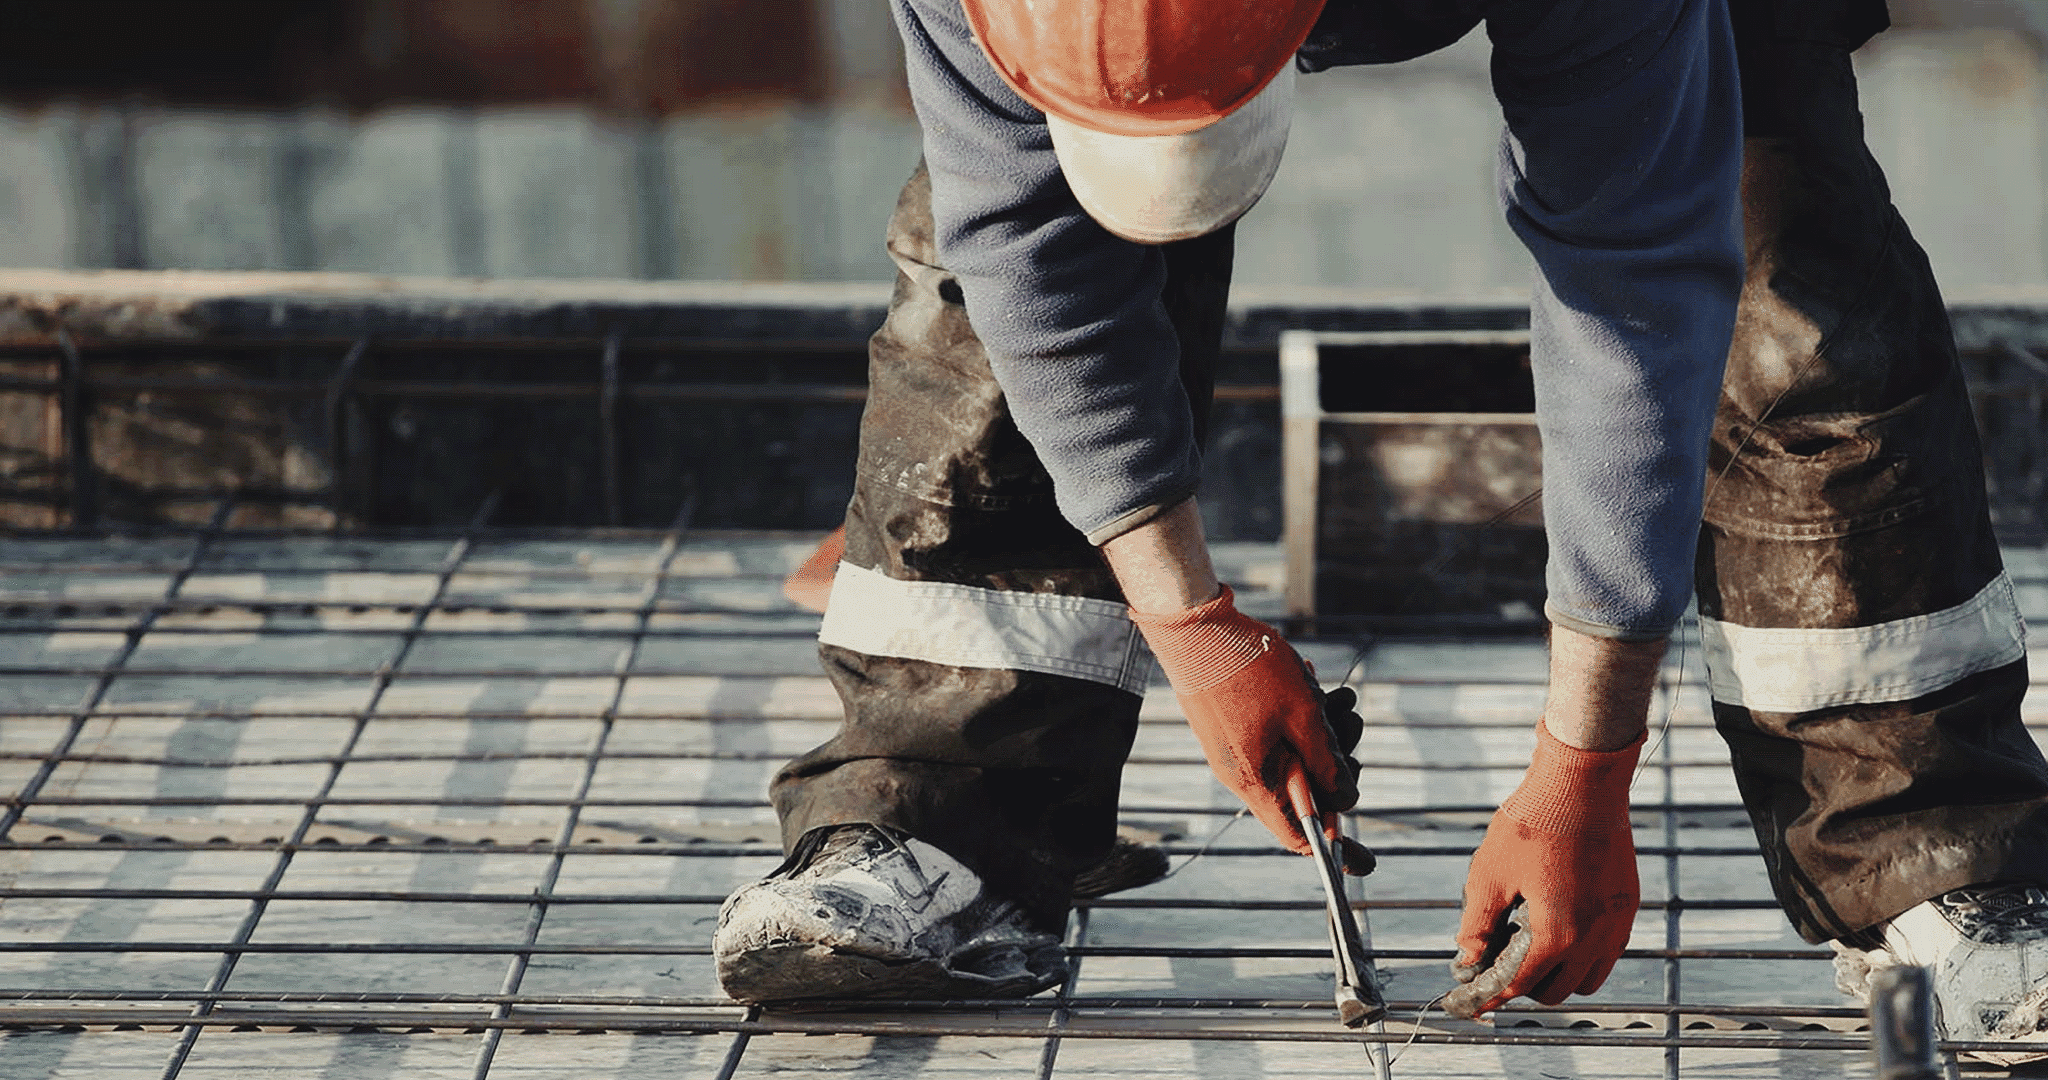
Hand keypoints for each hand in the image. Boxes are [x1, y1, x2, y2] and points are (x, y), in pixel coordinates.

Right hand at [1130, 585, 1360, 851]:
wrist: (1195, 626)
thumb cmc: (1249, 668)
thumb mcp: (1303, 715)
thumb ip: (1327, 762)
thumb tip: (1345, 798)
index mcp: (1256, 782)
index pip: (1297, 835)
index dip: (1334, 838)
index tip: (1359, 834)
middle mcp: (1240, 775)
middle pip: (1300, 793)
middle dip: (1334, 765)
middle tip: (1350, 731)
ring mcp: (1233, 750)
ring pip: (1291, 758)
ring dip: (1320, 733)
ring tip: (1337, 699)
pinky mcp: (1230, 728)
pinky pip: (1274, 737)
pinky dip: (1297, 718)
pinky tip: (1309, 685)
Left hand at [1443, 720, 1640, 1017]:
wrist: (1581, 784)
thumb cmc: (1532, 824)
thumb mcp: (1489, 875)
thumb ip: (1477, 925)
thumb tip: (1468, 958)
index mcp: (1558, 935)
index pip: (1520, 984)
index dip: (1489, 994)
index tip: (1469, 1000)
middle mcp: (1594, 937)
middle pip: (1556, 990)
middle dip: (1522, 985)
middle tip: (1496, 963)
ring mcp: (1616, 922)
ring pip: (1588, 977)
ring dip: (1558, 974)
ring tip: (1528, 946)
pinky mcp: (1627, 904)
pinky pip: (1608, 950)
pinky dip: (1583, 953)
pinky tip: (1556, 926)